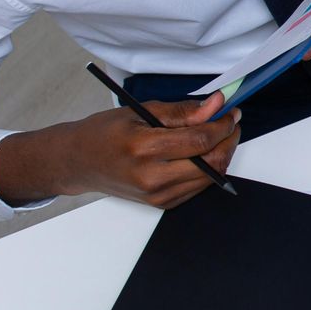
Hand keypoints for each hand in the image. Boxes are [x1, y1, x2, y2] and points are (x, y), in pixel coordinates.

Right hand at [0, 93, 240, 207]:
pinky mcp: (161, 204)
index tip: (232, 112)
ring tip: (217, 134)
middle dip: (229, 140)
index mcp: (143, 148)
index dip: (223, 125)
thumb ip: (182, 111)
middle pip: (212, 162)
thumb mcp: (140, 111)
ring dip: (222, 154)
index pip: (200, 141)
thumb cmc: (104, 133)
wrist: (79, 163)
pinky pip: (198, 187)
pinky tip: (202, 153)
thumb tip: (216, 104)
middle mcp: (151, 177)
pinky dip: (208, 169)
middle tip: (230, 122)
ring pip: (210, 177)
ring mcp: (157, 195)